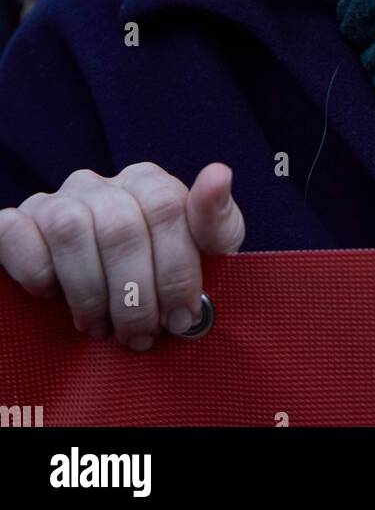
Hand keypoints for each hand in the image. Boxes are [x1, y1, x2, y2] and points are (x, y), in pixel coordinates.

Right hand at [0, 161, 244, 349]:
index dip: (175, 270)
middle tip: (140, 336)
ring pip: (70, 229)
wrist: (116, 302)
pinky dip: (35, 271)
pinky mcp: (18, 224)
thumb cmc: (164, 274)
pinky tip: (54, 296)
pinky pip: (15, 233)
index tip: (181, 317)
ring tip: (101, 327)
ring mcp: (55, 201)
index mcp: (148, 182)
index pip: (165, 206)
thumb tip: (219, 173)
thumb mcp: (205, 253)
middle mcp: (100, 184)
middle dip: (135, 294)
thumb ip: (215, 219)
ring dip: (89, 291)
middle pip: (119, 226)